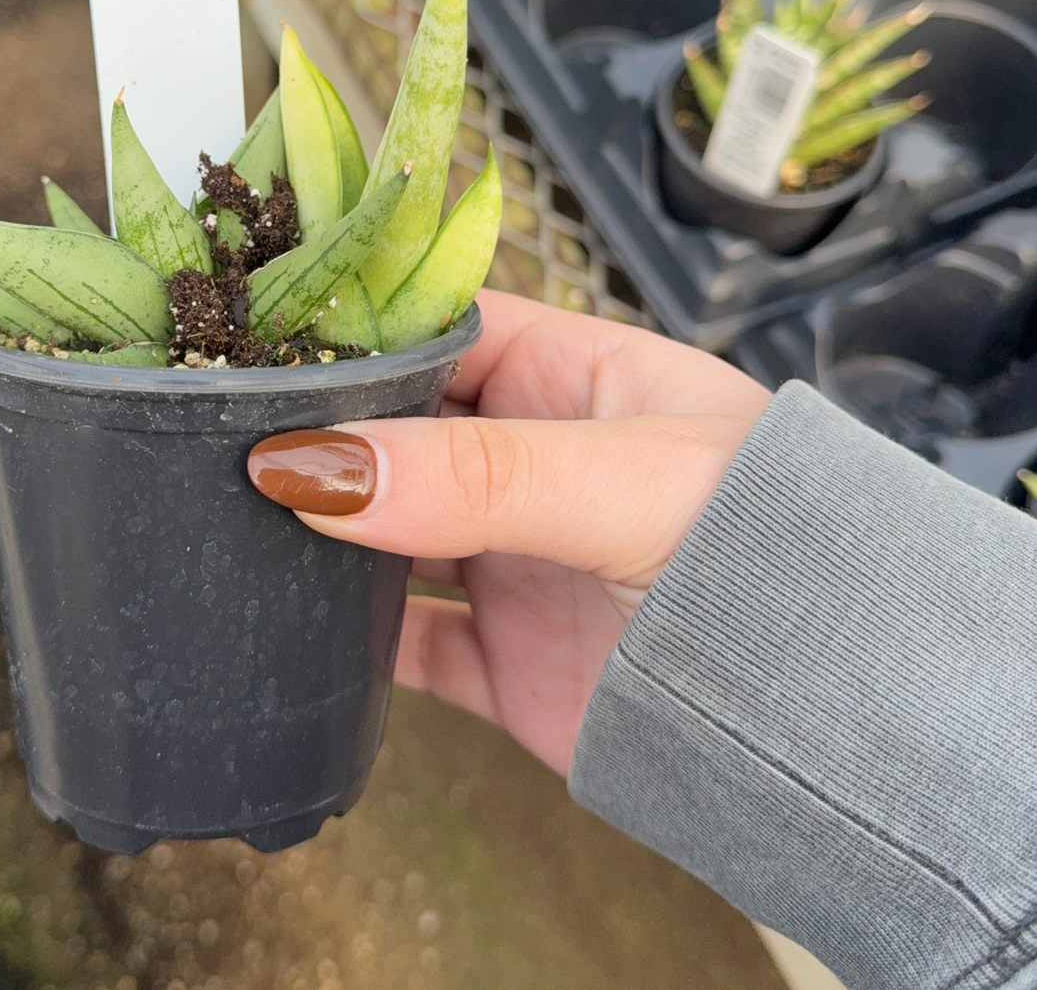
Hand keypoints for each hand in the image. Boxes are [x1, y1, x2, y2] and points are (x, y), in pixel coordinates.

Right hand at [247, 290, 770, 776]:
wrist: (833, 720)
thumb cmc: (772, 549)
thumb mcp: (628, 481)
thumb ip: (479, 475)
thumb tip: (314, 467)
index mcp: (570, 381)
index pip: (436, 329)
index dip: (351, 330)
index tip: (256, 334)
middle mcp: (532, 465)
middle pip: (396, 432)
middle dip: (317, 430)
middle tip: (215, 426)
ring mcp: (512, 563)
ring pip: (384, 535)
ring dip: (320, 532)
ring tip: (231, 514)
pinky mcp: (503, 660)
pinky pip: (403, 645)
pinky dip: (346, 644)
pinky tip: (291, 627)